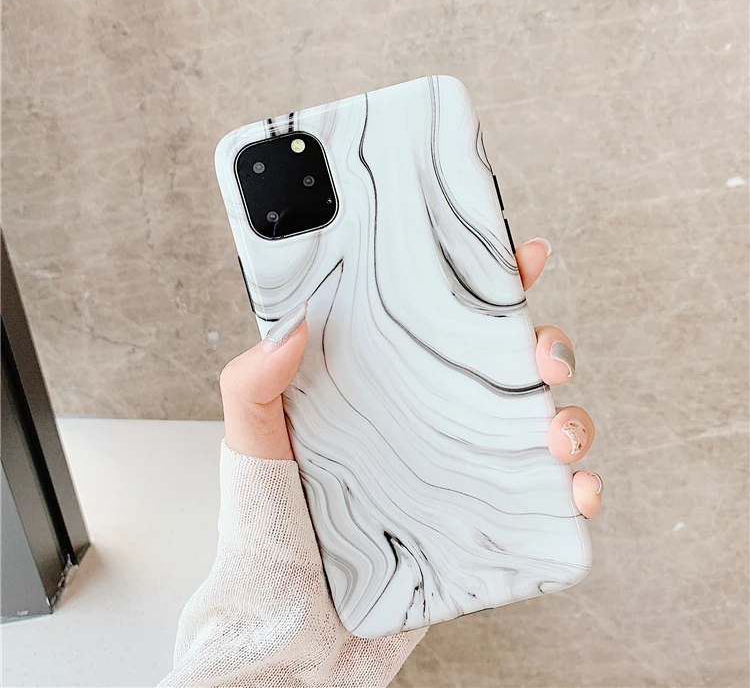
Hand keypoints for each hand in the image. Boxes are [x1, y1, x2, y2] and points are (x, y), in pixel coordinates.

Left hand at [220, 236, 601, 516]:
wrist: (293, 631)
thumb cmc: (267, 534)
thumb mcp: (251, 447)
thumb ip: (253, 384)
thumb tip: (293, 323)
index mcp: (387, 392)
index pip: (443, 324)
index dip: (488, 285)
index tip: (520, 256)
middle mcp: (431, 425)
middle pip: (507, 369)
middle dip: (547, 349)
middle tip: (543, 356)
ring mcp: (461, 474)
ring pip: (539, 429)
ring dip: (571, 420)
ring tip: (558, 434)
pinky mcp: (484, 528)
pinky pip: (546, 504)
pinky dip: (578, 493)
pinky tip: (577, 492)